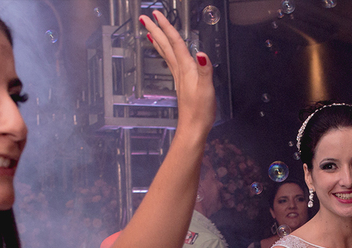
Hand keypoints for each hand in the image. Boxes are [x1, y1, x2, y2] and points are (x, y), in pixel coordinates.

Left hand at [139, 11, 214, 135]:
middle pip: (165, 46)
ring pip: (165, 53)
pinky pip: (170, 62)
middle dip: (155, 30)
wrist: (193, 128)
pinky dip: (164, 53)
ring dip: (157, 40)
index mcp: (186, 68)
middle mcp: (180, 71)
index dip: (167, 27)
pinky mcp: (180, 83)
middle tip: (144, 18)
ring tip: (149, 31)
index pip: (175, 43)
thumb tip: (202, 53)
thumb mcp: (206, 88)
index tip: (157, 15)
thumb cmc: (200, 111)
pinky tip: (165, 53)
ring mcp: (179, 77)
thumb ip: (204, 70)